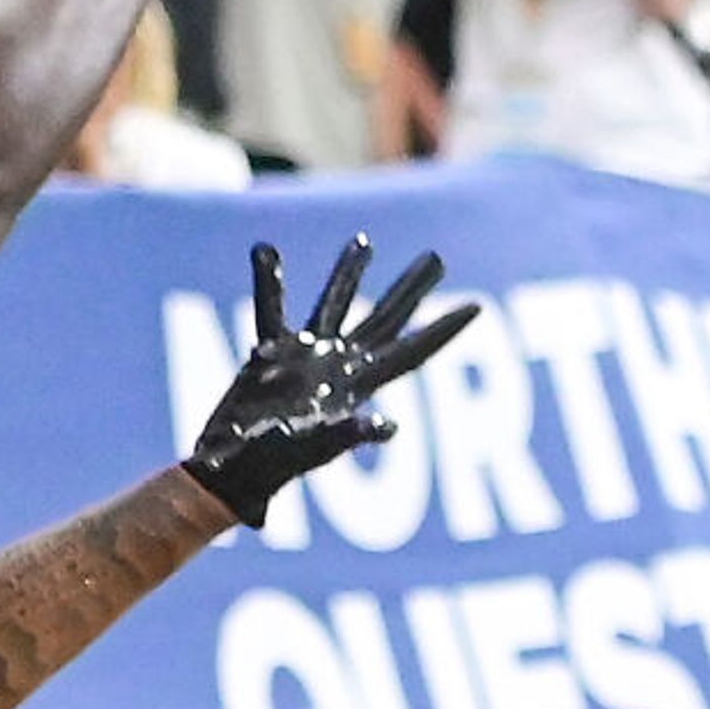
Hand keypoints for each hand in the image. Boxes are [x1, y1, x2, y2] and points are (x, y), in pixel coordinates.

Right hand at [184, 237, 477, 525]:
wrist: (233, 467)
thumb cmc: (275, 463)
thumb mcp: (317, 448)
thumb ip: (351, 434)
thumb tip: (388, 425)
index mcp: (359, 386)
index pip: (412, 352)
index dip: (443, 330)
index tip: (475, 307)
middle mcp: (340, 366)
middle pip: (386, 319)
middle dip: (412, 289)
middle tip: (436, 258)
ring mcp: (307, 357)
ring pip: (334, 304)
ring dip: (348, 272)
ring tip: (364, 241)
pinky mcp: (270, 353)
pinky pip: (271, 308)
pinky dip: (268, 282)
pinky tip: (265, 250)